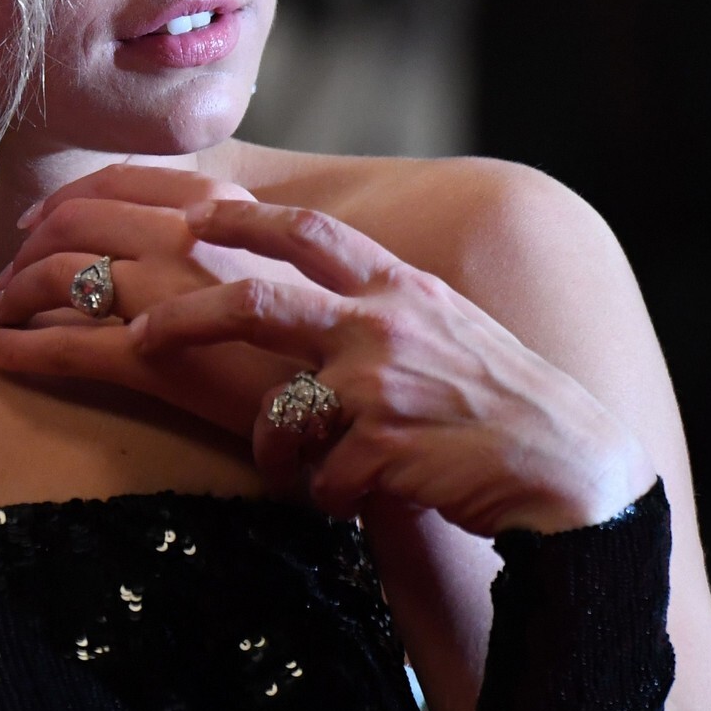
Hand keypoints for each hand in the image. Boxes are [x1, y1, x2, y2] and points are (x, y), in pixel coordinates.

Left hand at [0, 165, 305, 434]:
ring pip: (60, 274)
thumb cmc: (327, 331)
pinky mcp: (153, 357)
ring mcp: (165, 293)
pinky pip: (64, 344)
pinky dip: (17, 345)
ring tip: (0, 312)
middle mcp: (184, 235)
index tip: (38, 222)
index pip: (118, 181)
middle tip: (10, 274)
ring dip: (15, 291)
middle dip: (30, 247)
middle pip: (76, 221)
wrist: (372, 388)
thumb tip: (179, 236)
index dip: (66, 199)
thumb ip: (232, 238)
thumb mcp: (287, 258)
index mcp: (217, 206)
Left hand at [0, 179, 653, 537]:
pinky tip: (359, 501)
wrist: (569, 469)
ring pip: (280, 411)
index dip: (243, 218)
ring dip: (273, 445)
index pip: (308, 232)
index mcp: (399, 287)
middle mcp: (387, 324)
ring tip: (290, 465)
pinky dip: (326, 494)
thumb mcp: (442, 329)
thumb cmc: (496, 403)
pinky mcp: (386, 451)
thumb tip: (309, 291)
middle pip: (259, 303)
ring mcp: (385, 387)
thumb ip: (377, 308)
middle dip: (186, 316)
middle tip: (140, 334)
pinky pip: (318, 477)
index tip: (190, 208)